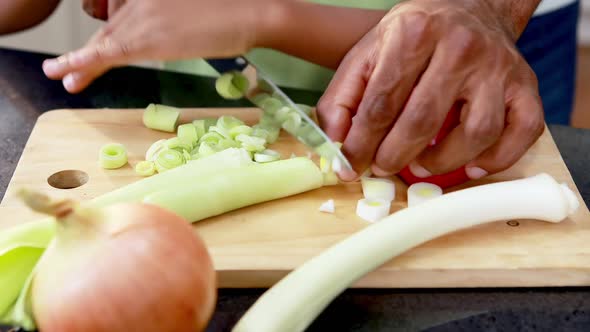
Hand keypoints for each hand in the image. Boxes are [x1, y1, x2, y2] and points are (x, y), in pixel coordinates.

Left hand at [44, 0, 279, 92]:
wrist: (248, 12)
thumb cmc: (229, 12)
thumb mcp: (191, 11)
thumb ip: (169, 19)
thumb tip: (165, 33)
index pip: (118, 16)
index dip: (103, 36)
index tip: (90, 52)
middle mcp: (138, 0)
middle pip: (108, 29)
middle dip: (86, 51)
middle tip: (64, 68)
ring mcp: (141, 16)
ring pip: (104, 42)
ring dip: (79, 61)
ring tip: (60, 74)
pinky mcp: (147, 38)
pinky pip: (108, 53)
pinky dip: (84, 63)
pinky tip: (65, 71)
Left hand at [317, 0, 543, 181]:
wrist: (472, 5)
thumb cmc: (415, 36)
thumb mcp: (368, 53)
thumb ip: (343, 96)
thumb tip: (334, 144)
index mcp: (414, 34)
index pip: (381, 103)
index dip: (362, 143)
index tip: (352, 166)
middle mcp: (460, 47)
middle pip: (423, 120)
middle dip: (395, 156)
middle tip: (383, 167)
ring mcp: (498, 67)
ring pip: (476, 133)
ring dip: (444, 162)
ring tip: (422, 165)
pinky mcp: (525, 85)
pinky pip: (521, 132)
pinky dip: (497, 159)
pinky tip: (470, 164)